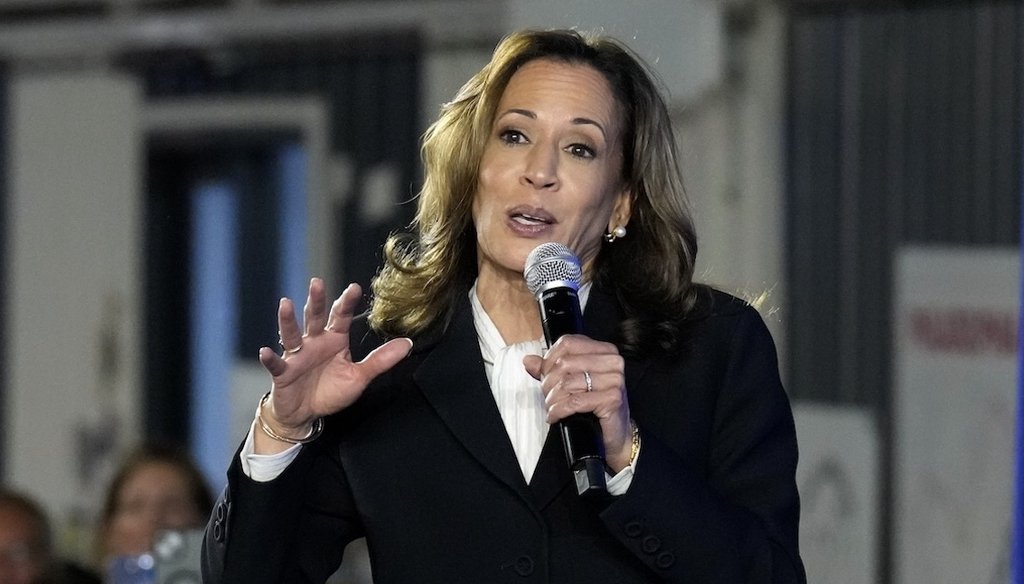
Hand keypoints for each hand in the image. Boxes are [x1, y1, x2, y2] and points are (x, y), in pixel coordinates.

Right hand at [254, 278, 411, 452]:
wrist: (306, 414)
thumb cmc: (331, 391)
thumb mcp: (359, 376)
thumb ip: (381, 360)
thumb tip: (407, 344)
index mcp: (334, 340)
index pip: (340, 317)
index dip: (346, 303)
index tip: (354, 288)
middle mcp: (314, 342)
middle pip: (314, 318)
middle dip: (316, 301)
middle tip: (317, 283)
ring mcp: (297, 356)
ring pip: (292, 335)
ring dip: (288, 320)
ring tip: (286, 304)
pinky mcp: (283, 372)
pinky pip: (276, 364)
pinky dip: (270, 358)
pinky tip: (266, 351)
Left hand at [522, 335, 632, 472]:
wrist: (615, 433)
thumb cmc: (594, 405)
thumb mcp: (571, 382)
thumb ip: (550, 369)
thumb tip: (528, 360)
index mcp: (604, 350)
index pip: (567, 343)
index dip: (549, 360)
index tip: (544, 375)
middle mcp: (613, 361)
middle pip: (565, 363)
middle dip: (549, 383)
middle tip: (548, 396)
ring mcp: (615, 379)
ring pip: (568, 383)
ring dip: (553, 398)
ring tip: (552, 407)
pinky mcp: (613, 398)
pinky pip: (575, 401)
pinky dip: (559, 410)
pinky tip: (555, 416)